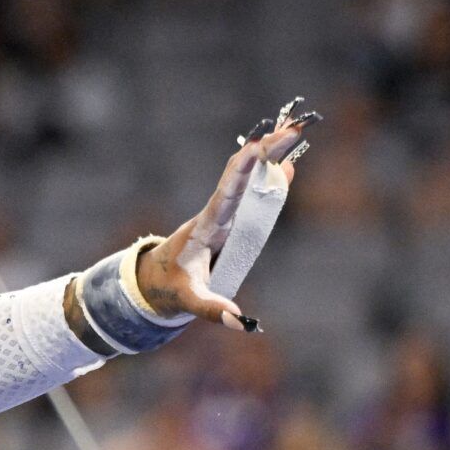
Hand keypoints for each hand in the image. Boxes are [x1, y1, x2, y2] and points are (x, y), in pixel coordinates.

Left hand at [136, 105, 317, 328]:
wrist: (154, 281)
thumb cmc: (169, 287)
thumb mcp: (189, 300)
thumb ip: (213, 310)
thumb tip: (240, 322)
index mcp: (207, 226)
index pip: (226, 194)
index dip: (241, 171)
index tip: (256, 146)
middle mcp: (217, 213)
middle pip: (242, 175)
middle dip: (266, 150)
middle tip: (293, 127)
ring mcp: (225, 215)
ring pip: (249, 178)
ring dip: (270, 155)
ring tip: (295, 129)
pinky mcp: (231, 221)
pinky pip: (252, 194)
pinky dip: (269, 177)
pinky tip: (288, 164)